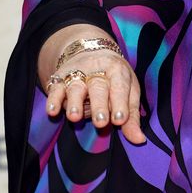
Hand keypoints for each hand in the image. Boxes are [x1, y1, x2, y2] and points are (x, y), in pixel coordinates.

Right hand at [40, 25, 145, 144]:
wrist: (90, 52)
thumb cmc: (114, 78)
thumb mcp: (128, 90)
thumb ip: (132, 116)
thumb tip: (138, 139)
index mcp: (117, 71)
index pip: (120, 87)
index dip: (120, 103)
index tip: (120, 120)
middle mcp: (96, 71)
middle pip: (98, 88)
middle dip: (99, 106)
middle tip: (101, 123)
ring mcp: (77, 75)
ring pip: (76, 88)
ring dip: (75, 103)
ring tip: (75, 117)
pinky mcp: (60, 80)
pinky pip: (55, 90)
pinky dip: (53, 100)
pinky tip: (52, 111)